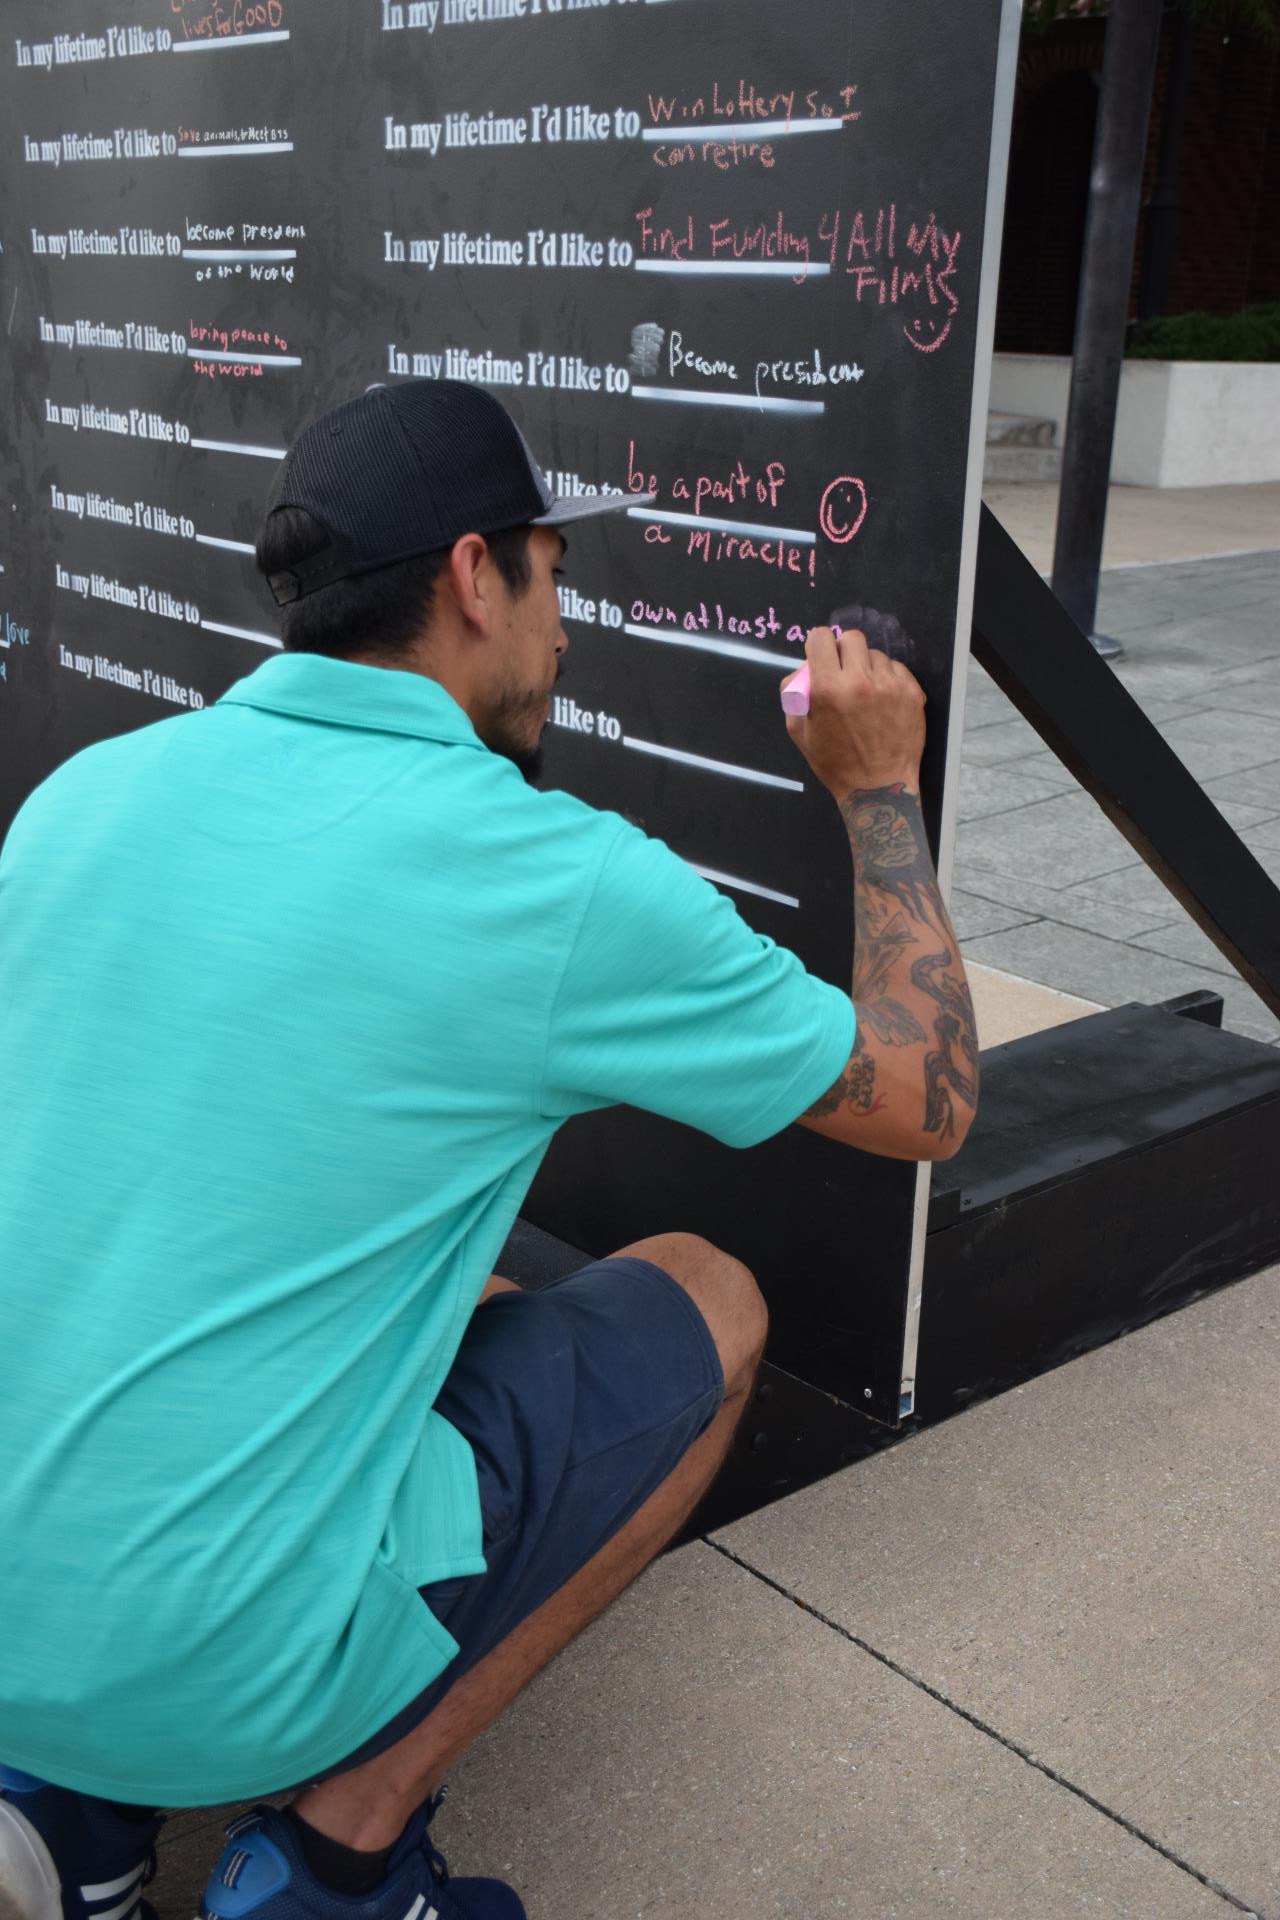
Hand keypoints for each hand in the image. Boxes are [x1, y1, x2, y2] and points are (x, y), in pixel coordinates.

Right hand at [784, 625, 925, 798]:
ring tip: (866, 694)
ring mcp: (889, 685)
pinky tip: (883, 701)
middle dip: (844, 652)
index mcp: (828, 688)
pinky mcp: (911, 692)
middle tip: (844, 673)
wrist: (878, 787)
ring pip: (875, 654)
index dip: (818, 645)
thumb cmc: (835, 763)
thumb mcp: (799, 731)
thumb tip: (804, 670)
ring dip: (867, 667)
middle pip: (851, 638)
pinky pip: (896, 669)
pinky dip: (887, 679)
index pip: (821, 637)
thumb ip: (795, 694)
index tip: (822, 657)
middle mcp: (859, 681)